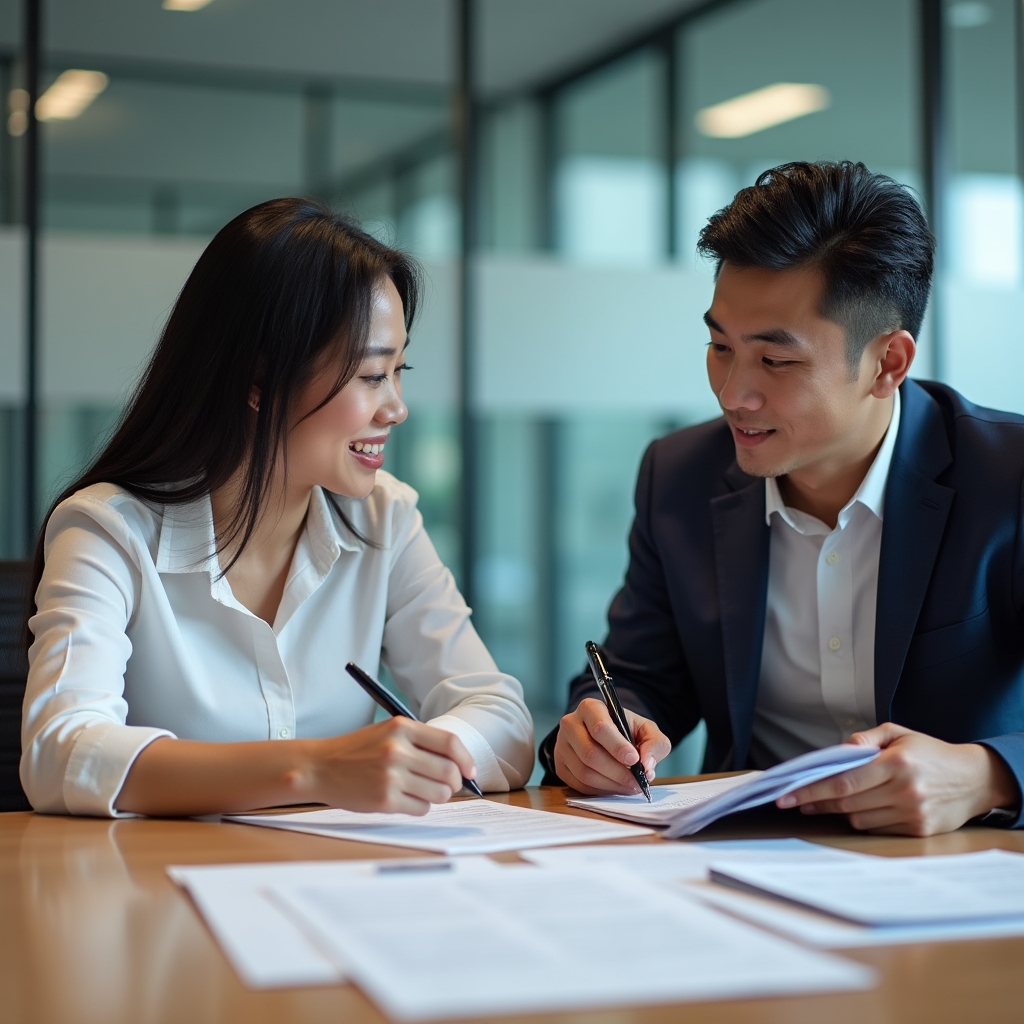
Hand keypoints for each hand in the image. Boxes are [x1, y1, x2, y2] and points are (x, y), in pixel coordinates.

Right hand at [307, 718, 477, 815]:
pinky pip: (421, 808)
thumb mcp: (388, 732)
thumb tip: (458, 765)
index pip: (450, 743)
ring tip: (422, 791)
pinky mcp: (384, 800)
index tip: (470, 771)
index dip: (466, 759)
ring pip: (439, 793)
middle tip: (447, 785)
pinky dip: (420, 806)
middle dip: (454, 782)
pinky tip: (406, 799)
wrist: (320, 767)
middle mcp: (397, 750)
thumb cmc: (358, 750)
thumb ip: (420, 742)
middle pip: (449, 772)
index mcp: (402, 728)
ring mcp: (391, 776)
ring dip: (438, 796)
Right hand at [553, 697, 670, 794]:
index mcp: (590, 708)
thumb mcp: (646, 729)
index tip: (634, 760)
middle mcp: (570, 724)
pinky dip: (601, 790)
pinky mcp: (560, 765)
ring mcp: (561, 746)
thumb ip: (655, 743)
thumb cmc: (625, 730)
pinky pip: (579, 785)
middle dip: (618, 772)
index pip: (600, 728)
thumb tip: (647, 765)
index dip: (617, 747)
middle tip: (637, 781)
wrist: (605, 735)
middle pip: (591, 754)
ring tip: (629, 786)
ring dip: (611, 784)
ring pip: (584, 772)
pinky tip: (615, 787)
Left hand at [775, 723, 1019, 835]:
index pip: (842, 782)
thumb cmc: (930, 753)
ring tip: (826, 802)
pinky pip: (876, 828)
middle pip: (846, 803)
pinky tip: (857, 808)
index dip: (811, 790)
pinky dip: (862, 819)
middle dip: (815, 802)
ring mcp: (912, 813)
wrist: (974, 779)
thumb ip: (865, 740)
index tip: (787, 795)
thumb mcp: (898, 734)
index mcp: (896, 763)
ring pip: (858, 819)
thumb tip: (837, 750)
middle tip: (795, 801)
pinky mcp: (918, 830)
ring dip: (838, 811)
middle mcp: (904, 790)